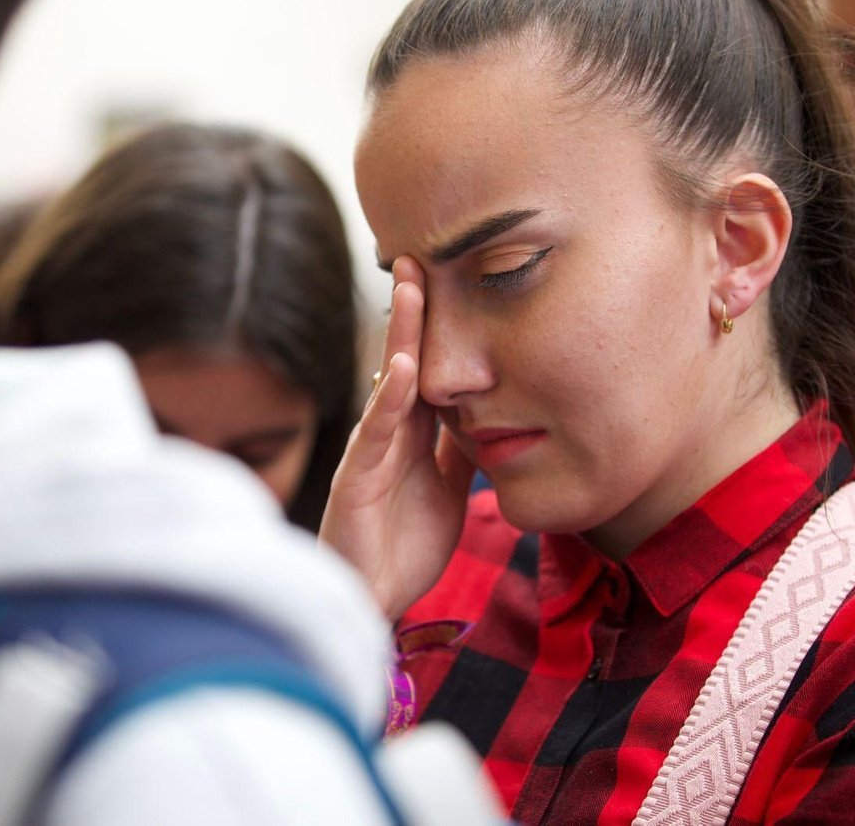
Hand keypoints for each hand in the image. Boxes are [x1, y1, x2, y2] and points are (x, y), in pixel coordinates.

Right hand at [320, 257, 475, 620]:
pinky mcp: (358, 477)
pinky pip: (377, 432)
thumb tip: (496, 409)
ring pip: (388, 380)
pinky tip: (404, 368)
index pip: (428, 365)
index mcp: (412, 432)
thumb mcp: (452, 487)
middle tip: (420, 254)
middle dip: (413, 308)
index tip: (451, 275)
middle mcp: (389, 431)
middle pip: (404, 357)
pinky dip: (391, 398)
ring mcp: (370, 449)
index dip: (437, 324)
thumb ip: (463, 446)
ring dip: (400, 334)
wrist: (376, 599)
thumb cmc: (406, 543)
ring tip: (411, 287)